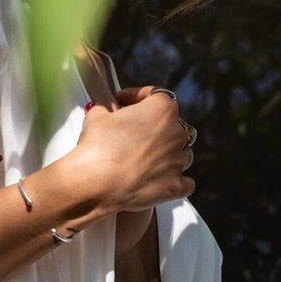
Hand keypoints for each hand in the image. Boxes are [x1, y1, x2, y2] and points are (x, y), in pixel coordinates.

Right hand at [71, 85, 194, 218]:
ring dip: (167, 154)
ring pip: (181, 153)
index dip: (137, 97)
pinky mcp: (175, 186)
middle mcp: (176, 134)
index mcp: (162, 109)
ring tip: (146, 159)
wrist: (95, 184)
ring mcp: (178, 161)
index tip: (123, 102)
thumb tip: (103, 113)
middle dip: (153, 127)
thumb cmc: (97, 147)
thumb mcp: (96, 117)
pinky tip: (162, 180)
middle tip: (132, 133)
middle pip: (172, 125)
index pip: (155, 94)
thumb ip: (105, 110)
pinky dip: (175, 180)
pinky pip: (185, 183)